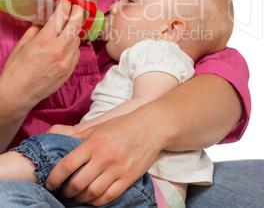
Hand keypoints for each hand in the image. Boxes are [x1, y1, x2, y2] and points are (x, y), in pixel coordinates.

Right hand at [0, 0, 82, 116]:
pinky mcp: (69, 71)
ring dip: (74, 31)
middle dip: (78, 12)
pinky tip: (65, 46)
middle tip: (76, 7)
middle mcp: (58, 49)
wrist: (17, 95)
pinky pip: (77, 53)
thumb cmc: (16, 70)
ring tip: (67, 29)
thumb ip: (35, 31)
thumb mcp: (22, 45)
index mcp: (44, 40)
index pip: (61, 15)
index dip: (66, 5)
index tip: (67, 1)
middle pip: (76, 24)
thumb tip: (43, 23)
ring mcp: (66, 61)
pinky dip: (73, 46)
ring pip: (78, 39)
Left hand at [46, 112, 161, 205]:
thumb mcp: (98, 127)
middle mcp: (104, 157)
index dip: (54, 177)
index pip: (67, 165)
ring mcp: (117, 170)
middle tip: (64, 190)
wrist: (151, 127)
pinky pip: (108, 197)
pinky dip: (97, 201)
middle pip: (77, 184)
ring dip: (80, 198)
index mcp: (93, 143)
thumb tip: (59, 144)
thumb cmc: (122, 126)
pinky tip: (93, 197)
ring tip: (78, 195)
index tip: (50, 182)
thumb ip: (79, 137)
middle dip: (66, 191)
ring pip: (91, 194)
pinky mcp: (128, 178)